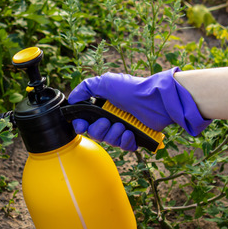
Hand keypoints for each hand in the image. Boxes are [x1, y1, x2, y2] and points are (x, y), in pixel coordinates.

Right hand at [68, 68, 210, 149]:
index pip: (84, 121)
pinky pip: (124, 146)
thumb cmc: (131, 89)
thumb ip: (85, 88)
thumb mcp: (105, 82)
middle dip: (100, 129)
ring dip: (114, 134)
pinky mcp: (135, 137)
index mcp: (102, 106)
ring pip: (109, 141)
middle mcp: (111, 117)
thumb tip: (71, 99)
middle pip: (95, 133)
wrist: (155, 100)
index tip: (81, 125)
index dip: (80, 125)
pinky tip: (130, 133)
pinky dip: (125, 141)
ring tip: (122, 126)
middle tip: (108, 121)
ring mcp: (123, 127)